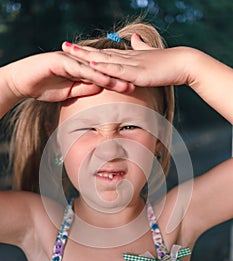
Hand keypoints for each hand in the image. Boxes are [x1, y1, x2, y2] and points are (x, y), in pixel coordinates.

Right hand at [1, 51, 134, 102]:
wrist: (22, 81)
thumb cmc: (44, 87)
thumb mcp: (68, 92)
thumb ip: (84, 89)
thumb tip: (99, 90)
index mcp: (81, 70)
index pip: (103, 75)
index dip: (118, 82)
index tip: (133, 89)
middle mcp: (78, 63)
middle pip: (104, 70)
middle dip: (120, 78)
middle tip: (138, 85)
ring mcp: (70, 61)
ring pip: (95, 69)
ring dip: (111, 77)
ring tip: (126, 85)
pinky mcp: (61, 62)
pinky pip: (80, 69)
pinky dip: (92, 75)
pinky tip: (103, 80)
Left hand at [62, 34, 192, 87]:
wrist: (182, 64)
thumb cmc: (167, 63)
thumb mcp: (149, 56)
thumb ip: (140, 49)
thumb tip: (135, 39)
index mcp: (127, 58)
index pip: (104, 54)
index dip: (88, 51)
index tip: (74, 49)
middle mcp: (125, 59)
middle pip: (99, 53)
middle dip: (80, 51)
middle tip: (63, 45)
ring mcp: (130, 64)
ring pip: (104, 59)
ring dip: (86, 56)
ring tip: (70, 51)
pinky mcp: (136, 73)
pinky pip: (117, 70)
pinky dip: (103, 67)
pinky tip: (91, 64)